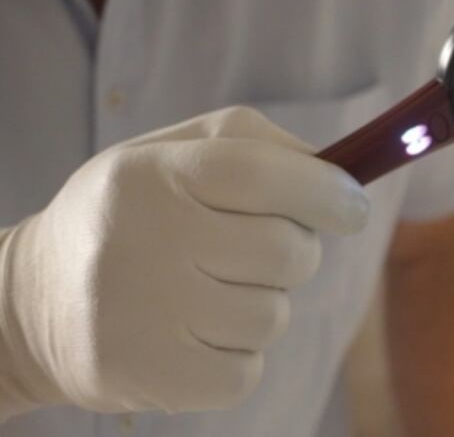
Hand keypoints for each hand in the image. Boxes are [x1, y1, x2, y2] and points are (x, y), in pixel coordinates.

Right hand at [0, 107, 367, 417]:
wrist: (33, 302)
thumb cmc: (131, 214)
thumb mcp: (172, 153)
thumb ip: (258, 146)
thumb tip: (339, 176)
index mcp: (151, 175)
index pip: (261, 175)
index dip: (324, 191)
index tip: (352, 208)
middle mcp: (143, 242)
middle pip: (284, 251)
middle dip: (297, 251)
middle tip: (266, 249)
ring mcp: (142, 317)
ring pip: (271, 316)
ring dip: (263, 304)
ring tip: (211, 291)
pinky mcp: (150, 377)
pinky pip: (246, 372)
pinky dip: (238, 355)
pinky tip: (196, 333)